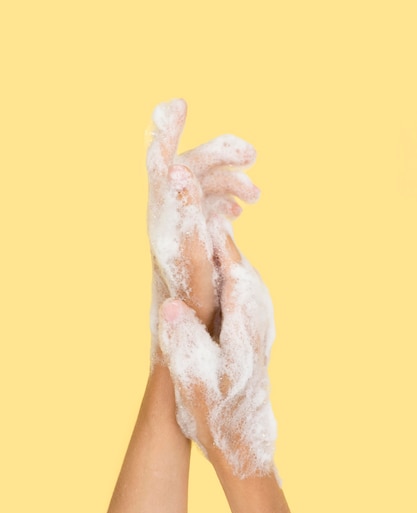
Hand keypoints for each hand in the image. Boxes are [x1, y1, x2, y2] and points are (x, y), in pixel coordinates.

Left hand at [146, 99, 260, 361]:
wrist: (188, 325)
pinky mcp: (190, 233)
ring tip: (255, 192)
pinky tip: (242, 207)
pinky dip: (225, 198)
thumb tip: (177, 167)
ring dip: (228, 179)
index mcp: (164, 213)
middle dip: (220, 155)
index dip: (167, 130)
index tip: (177, 104)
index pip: (160, 161)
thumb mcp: (191, 251)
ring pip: (203, 185)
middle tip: (252, 154)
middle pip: (189, 167)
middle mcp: (168, 213)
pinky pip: (207, 203)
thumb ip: (185, 209)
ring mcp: (180, 222)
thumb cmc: (190, 295)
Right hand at [158, 235, 276, 478]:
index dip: (214, 238)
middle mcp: (257, 317)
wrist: (244, 442)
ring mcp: (258, 324)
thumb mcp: (196, 383)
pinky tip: (209, 272)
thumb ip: (186, 343)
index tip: (195, 213)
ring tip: (197, 231)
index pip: (233, 266)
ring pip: (241, 275)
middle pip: (239, 264)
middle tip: (190, 210)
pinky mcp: (253, 332)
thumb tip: (171, 306)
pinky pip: (239, 289)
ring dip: (221, 253)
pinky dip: (224, 273)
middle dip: (216, 238)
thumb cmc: (218, 414)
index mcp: (245, 323)